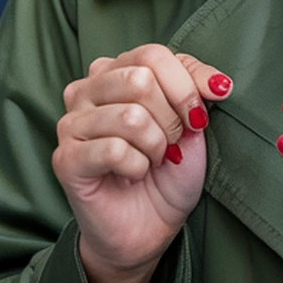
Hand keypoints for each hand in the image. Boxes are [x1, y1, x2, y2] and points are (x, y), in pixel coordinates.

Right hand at [54, 45, 232, 282]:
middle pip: (140, 80)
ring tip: (151, 161)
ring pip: (129, 117)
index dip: (186, 86)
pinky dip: (137, 167)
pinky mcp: (65, 158)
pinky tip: (132, 175)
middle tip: (170, 144)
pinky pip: (114, 150)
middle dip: (170, 118)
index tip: (199, 117)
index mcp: (115, 71)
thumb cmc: (168, 171)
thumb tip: (217, 83)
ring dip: (155, 146)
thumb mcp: (194, 124)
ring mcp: (71, 123)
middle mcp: (86, 90)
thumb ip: (197, 91)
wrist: (148, 228)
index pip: (153, 55)